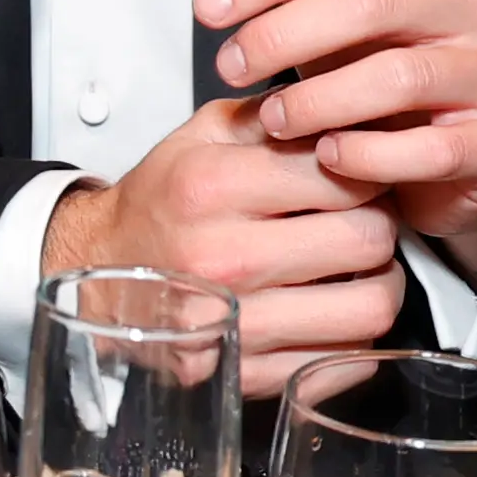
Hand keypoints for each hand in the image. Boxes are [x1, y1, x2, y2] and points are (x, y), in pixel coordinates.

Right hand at [44, 95, 406, 395]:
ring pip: (369, 309)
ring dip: (378, 285)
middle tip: (358, 221)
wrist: (99, 269)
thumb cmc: (160, 201)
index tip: (356, 177)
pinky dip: (352, 334)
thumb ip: (277, 113)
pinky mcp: (244, 372)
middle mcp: (222, 257)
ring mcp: (233, 323)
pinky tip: (327, 308)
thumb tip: (353, 103)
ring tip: (355, 268)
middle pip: (367, 241)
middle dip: (376, 225)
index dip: (366, 172)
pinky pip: (345, 358)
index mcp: (212, 188)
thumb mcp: (204, 133)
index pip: (345, 176)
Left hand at [199, 0, 476, 282]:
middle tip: (227, 67)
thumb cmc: (378, 63)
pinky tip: (327, 156)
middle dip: (280, 35)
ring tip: (270, 120)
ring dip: (318, 101)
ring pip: (399, 76)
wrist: (446, 157)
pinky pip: (434, 149)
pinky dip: (369, 156)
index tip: (207, 9)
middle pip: (366, 1)